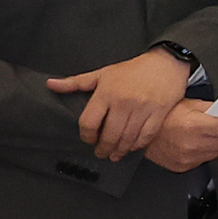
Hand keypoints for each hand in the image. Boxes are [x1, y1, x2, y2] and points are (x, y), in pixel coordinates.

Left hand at [48, 50, 188, 158]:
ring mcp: (142, 109)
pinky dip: (137, 145)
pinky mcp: (159, 113)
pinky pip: (146, 136)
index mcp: (106, 93)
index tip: (89, 140)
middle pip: (109, 135)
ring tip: (115, 155)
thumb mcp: (102, 73)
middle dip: (103, 148)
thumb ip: (76, 82)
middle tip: (101, 153)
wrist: (166, 63)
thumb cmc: (133, 70)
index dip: (86, 136)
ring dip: (120, 150)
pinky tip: (132, 147)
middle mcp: (124, 102)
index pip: (89, 122)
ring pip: (127, 138)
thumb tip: (51, 84)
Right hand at [144, 100, 217, 172]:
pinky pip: (206, 160)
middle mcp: (192, 144)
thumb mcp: (189, 104)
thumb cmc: (162, 116)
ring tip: (217, 135)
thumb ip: (213, 108)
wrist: (139, 132)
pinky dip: (209, 152)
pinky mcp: (183, 166)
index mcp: (195, 126)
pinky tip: (202, 144)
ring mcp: (188, 157)